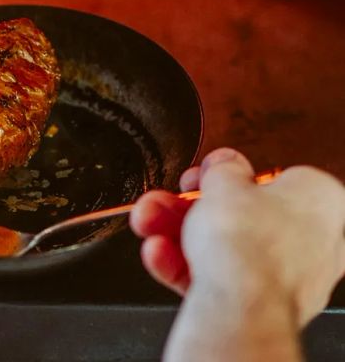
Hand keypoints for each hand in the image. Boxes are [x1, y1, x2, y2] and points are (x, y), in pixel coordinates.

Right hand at [130, 147, 344, 325]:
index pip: (270, 178)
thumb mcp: (224, 181)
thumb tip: (222, 163)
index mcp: (320, 200)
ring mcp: (286, 277)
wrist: (242, 306)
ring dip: (176, 232)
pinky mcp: (257, 303)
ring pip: (221, 246)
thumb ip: (222, 167)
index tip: (203, 175)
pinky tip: (159, 253)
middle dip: (188, 206)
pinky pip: (216, 275)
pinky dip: (182, 263)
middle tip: (167, 199)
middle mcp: (312, 241)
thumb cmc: (251, 244)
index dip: (228, 175)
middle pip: (238, 215)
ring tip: (149, 222)